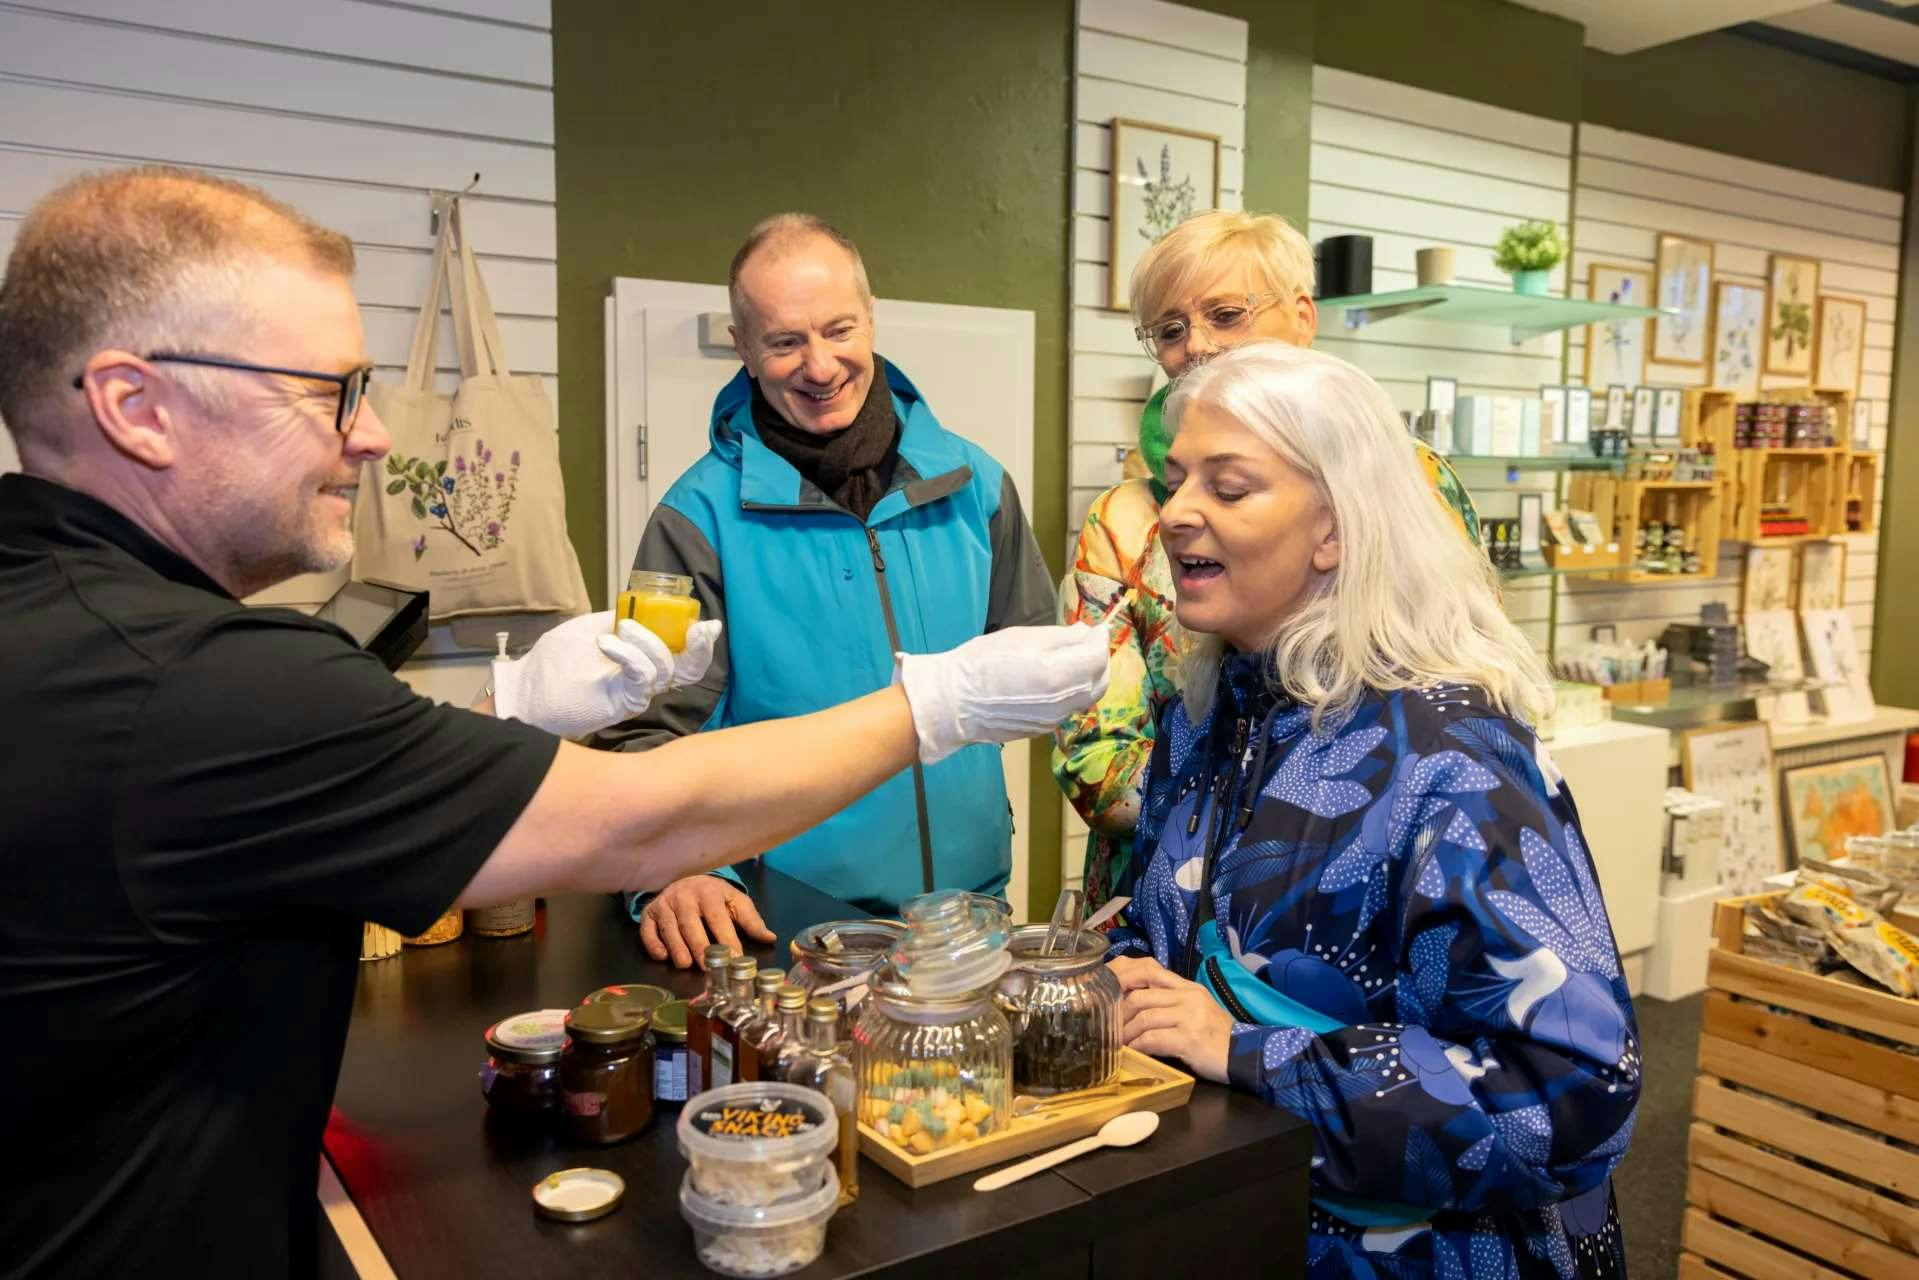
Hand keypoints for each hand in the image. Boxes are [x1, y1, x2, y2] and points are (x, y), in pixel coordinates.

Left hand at [492, 612, 720, 737]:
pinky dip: (630, 655)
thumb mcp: (590, 628)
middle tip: (700, 629)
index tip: (707, 622)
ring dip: (649, 642)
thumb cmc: (554, 661)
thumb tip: (640, 608)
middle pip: (689, 670)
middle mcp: (644, 681)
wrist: (526, 688)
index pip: (682, 655)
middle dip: (700, 649)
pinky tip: (607, 643)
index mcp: (641, 662)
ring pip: (665, 669)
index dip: (699, 641)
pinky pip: (641, 679)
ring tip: (621, 628)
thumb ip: (617, 619)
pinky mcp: (621, 704)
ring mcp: (634, 694)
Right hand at [638, 876, 774, 968]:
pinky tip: (662, 956)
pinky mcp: (650, 912)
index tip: (734, 958)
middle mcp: (685, 896)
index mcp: (709, 892)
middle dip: (698, 945)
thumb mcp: (735, 902)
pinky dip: (653, 943)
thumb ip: (751, 921)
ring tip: (685, 964)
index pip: (718, 918)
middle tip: (706, 967)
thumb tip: (770, 938)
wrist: (687, 879)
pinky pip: (647, 929)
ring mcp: (665, 903)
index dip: (726, 938)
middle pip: (691, 923)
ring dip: (676, 947)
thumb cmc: (715, 896)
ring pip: (669, 927)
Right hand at [894, 623, 1110, 762]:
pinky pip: (1068, 709)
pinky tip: (1053, 681)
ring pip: (1085, 698)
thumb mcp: (1022, 639)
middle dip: (1099, 662)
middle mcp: (1063, 703)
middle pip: (1099, 683)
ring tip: (1072, 660)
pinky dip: (1071, 692)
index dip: (1100, 640)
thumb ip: (1060, 638)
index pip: (1097, 657)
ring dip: (1087, 678)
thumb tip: (1086, 634)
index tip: (1096, 629)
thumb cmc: (983, 662)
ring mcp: (1054, 721)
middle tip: (1089, 645)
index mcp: (1059, 676)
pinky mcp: (1043, 730)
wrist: (955, 703)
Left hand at [1108, 956, 1232, 1082]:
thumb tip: (1137, 1000)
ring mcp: (1190, 1018)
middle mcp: (1189, 998)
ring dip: (1127, 1032)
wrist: (1244, 1055)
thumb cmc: (1216, 1035)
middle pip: (1141, 996)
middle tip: (1110, 1025)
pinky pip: (1154, 1039)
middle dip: (1120, 1012)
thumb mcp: (1197, 1008)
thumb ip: (1172, 1000)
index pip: (1151, 972)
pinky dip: (1139, 1046)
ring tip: (1119, 1042)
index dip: (1126, 981)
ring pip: (1145, 1018)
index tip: (1111, 995)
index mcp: (1189, 988)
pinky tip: (1134, 1052)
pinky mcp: (1189, 1039)